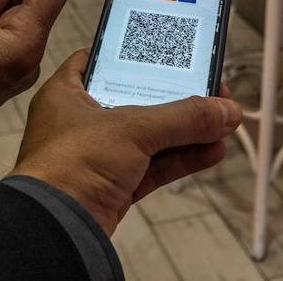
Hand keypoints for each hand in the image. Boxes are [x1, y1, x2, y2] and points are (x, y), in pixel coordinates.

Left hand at [10, 51, 241, 235]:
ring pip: (149, 137)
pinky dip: (181, 159)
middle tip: (211, 89)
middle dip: (175, 97)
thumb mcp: (132, 128)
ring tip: (223, 121)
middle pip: (136, 100)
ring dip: (186, 131)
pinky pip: (153, 167)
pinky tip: (213, 151)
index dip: (136, 53)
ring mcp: (97, 157)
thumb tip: (228, 110)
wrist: (54, 231)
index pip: (102, 60)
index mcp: (67, 93)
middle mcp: (80, 121)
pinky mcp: (113, 187)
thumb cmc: (75, 163)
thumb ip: (183, 117)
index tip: (169, 51)